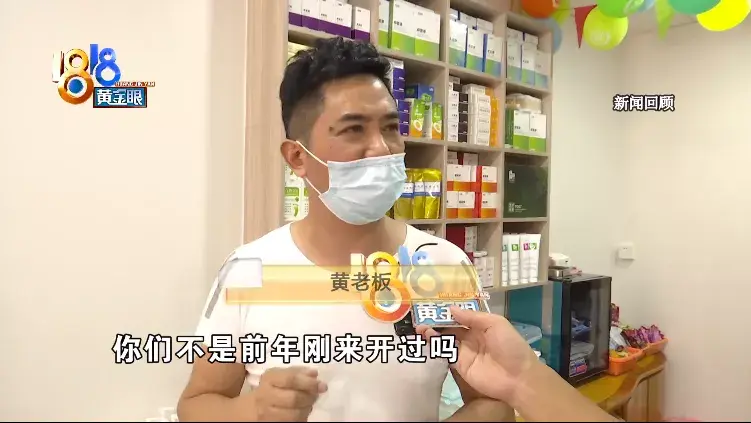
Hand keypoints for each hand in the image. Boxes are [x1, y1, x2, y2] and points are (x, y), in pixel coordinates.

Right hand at [250, 366, 327, 420]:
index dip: (308, 382)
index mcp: (269, 379)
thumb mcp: (280, 375)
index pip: (291, 379)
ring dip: (307, 409)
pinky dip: (302, 417)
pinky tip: (301, 411)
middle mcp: (265, 396)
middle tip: (316, 395)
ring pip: (294, 414)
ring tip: (308, 404)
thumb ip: (297, 372)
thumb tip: (314, 374)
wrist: (254, 407)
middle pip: (294, 398)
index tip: (322, 385)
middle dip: (309, 397)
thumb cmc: (272, 387)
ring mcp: (266, 413)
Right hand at [416, 306, 536, 402]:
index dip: (447, 312)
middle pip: (450, 328)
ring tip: (419, 327)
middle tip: (421, 316)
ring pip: (445, 340)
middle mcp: (471, 338)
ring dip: (433, 333)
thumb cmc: (510, 346)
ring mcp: (465, 352)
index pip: (461, 317)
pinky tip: (427, 337)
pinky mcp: (460, 365)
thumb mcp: (495, 324)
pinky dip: (436, 345)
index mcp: (481, 327)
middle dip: (436, 322)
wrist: (517, 377)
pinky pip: (445, 353)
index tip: (433, 306)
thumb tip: (451, 309)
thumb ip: (472, 317)